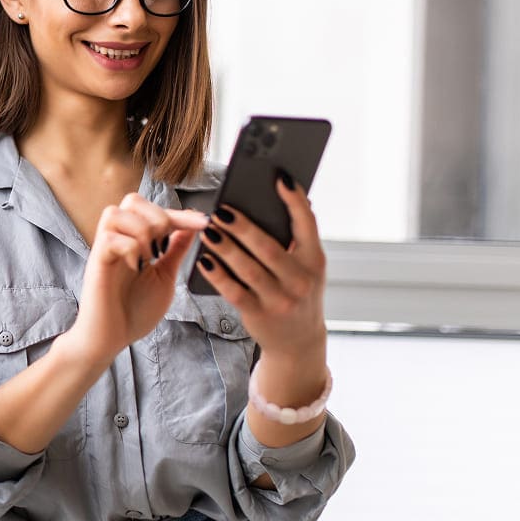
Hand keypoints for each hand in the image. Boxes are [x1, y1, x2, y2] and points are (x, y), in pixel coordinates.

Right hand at [59, 193, 209, 367]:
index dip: (182, 213)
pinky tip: (136, 266)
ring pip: (116, 212)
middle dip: (157, 217)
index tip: (206, 221)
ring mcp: (105, 250)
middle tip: (164, 246)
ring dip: (141, 231)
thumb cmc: (134, 311)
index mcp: (135, 240)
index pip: (156, 211)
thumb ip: (175, 250)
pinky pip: (109, 238)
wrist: (111, 339)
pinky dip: (129, 247)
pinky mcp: (96, 263)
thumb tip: (192, 226)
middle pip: (132, 199)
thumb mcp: (165, 276)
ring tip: (149, 256)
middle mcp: (118, 239)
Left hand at [194, 174, 327, 358]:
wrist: (299, 342)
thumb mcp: (307, 268)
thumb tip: (284, 199)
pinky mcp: (259, 314)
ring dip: (225, 247)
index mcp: (315, 261)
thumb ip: (297, 240)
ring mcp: (280, 299)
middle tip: (222, 210)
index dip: (294, 201)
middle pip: (268, 247)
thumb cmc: (297, 293)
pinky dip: (217, 274)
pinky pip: (233, 291)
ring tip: (208, 229)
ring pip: (248, 268)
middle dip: (243, 227)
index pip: (307, 225)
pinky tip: (204, 259)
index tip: (279, 178)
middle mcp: (301, 280)